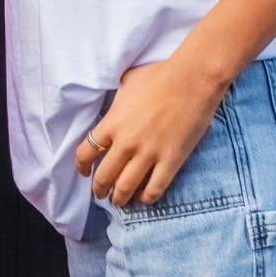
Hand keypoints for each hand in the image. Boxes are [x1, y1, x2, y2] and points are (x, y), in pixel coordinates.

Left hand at [76, 53, 227, 206]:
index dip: (81, 167)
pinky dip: (147, 198)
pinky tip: (145, 198)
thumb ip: (117, 100)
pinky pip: (155, 188)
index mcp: (112, 123)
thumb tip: (114, 104)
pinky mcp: (171, 160)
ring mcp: (149, 153)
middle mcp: (126, 142)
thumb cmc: (161, 75)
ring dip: (119, 199)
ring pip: (125, 188)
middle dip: (99, 189)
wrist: (194, 78)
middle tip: (100, 193)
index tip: (84, 172)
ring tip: (119, 201)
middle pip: (103, 176)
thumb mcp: (127, 83)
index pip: (85, 153)